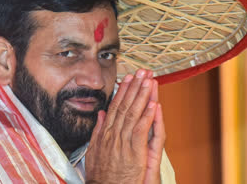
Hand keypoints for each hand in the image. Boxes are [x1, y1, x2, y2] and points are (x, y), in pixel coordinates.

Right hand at [85, 69, 164, 183]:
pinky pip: (141, 130)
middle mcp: (113, 134)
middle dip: (134, 87)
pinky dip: (147, 116)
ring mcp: (123, 142)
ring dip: (142, 96)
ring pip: (133, 114)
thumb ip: (98, 131)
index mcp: (105, 133)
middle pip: (125, 106)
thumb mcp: (93, 151)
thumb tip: (101, 115)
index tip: (128, 78)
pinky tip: (153, 104)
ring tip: (149, 81)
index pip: (115, 107)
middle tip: (142, 72)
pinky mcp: (134, 152)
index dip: (123, 91)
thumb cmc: (101, 175)